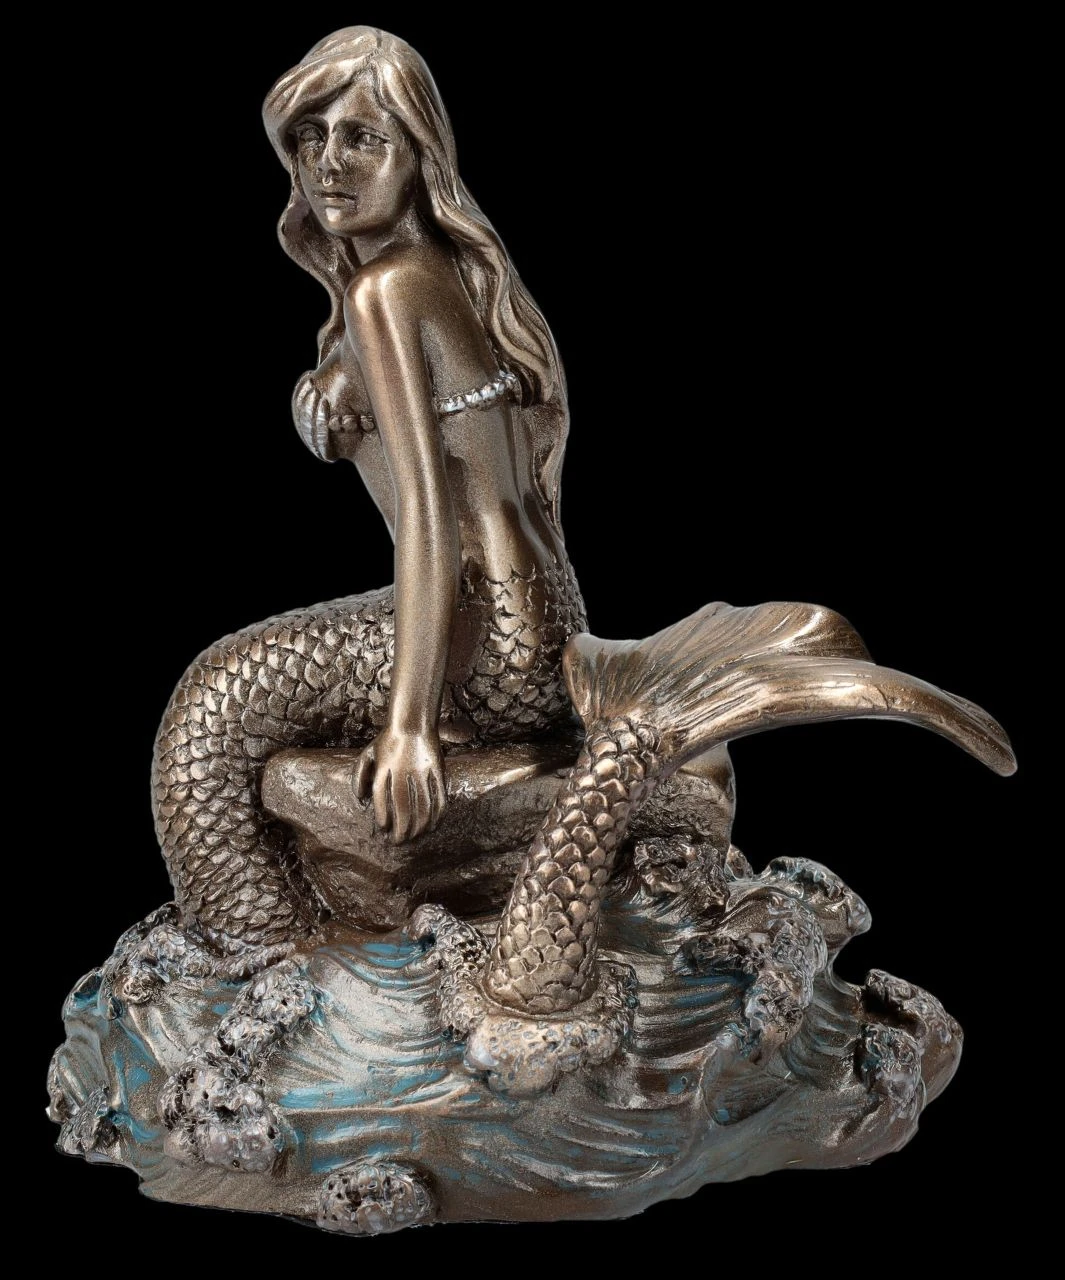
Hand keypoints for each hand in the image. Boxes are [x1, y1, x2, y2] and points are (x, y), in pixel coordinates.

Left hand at [353, 726, 445, 842]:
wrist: (413, 720)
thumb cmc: (387, 741)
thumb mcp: (368, 754)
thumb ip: (358, 776)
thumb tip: (360, 799)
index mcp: (384, 766)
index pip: (381, 796)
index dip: (383, 815)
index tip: (384, 828)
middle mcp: (402, 769)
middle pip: (403, 805)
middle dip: (402, 828)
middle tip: (399, 842)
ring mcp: (421, 769)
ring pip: (423, 804)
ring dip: (419, 825)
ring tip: (415, 836)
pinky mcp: (437, 768)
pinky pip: (440, 795)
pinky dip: (438, 813)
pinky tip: (433, 825)